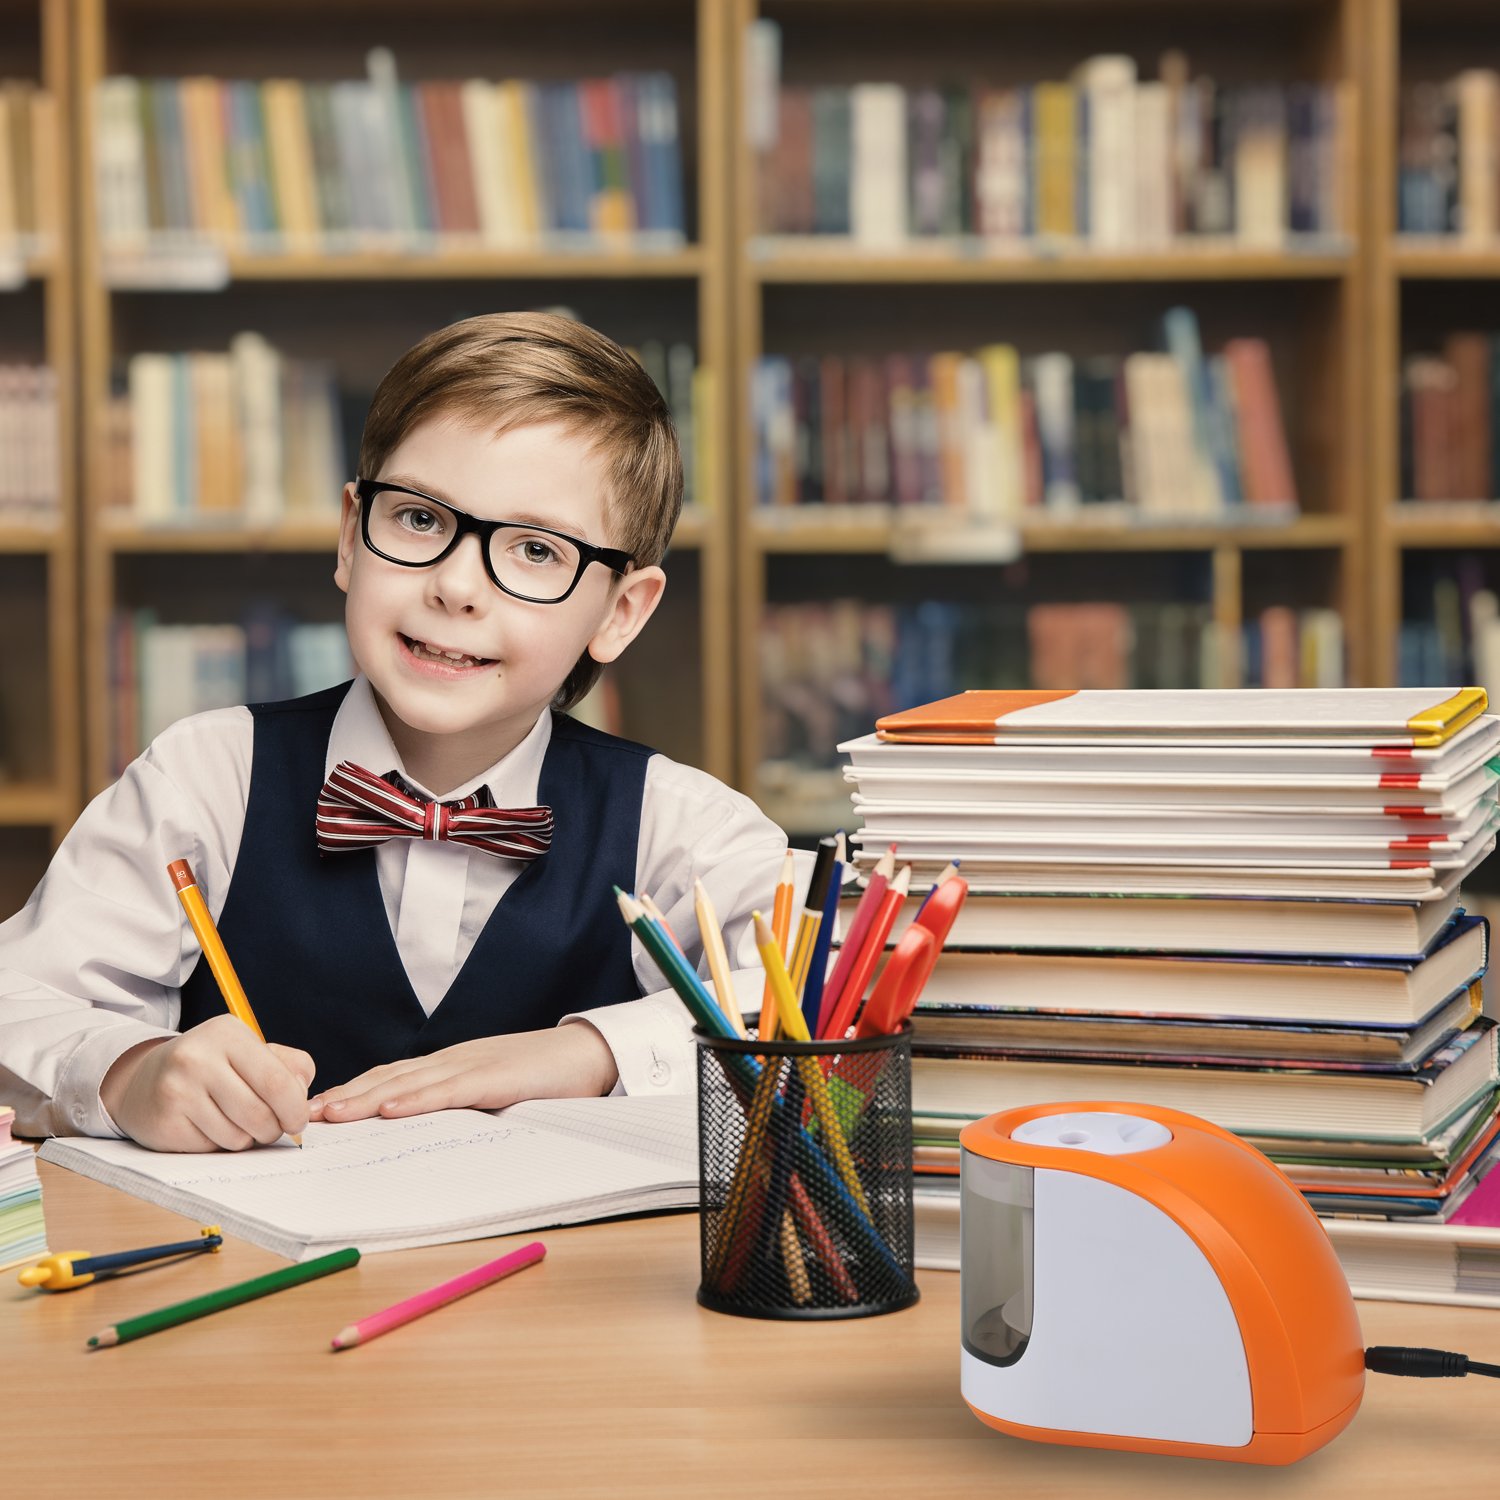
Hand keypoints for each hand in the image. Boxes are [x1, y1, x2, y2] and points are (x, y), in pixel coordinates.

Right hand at [99, 1014, 314, 1152]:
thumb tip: (303, 1096)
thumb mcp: (250, 1051)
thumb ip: (289, 1066)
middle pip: (259, 1114)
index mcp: (227, 1033)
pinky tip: (209, 1126)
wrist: (144, 1081)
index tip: (298, 1121)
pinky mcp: (164, 1123)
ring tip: (235, 1121)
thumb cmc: (212, 1066)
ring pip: (238, 1138)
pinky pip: (212, 1149)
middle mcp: (197, 1058)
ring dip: (247, 1138)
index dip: (295, 1108)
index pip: (276, 1081)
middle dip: (273, 1129)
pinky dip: (220, 1144)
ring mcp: (176, 1091)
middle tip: (270, 1127)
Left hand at [308, 1023, 617, 1122]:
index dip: (353, 1092)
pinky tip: (389, 1110)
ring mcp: (471, 1066)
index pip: (391, 1078)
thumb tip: (423, 1131)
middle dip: (344, 1097)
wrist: (590, 1055)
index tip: (318, 1109)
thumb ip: (461, 1105)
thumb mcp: (493, 1092)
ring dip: (365, 1100)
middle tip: (303, 1114)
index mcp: (451, 1066)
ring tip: (331, 1115)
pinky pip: (447, 1091)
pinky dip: (415, 1100)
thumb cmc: (546, 1077)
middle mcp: (452, 1061)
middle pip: (388, 1078)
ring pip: (408, 1083)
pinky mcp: (494, 1078)